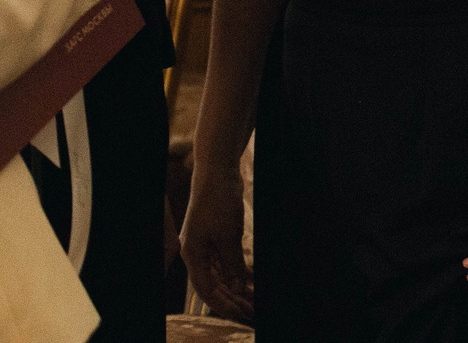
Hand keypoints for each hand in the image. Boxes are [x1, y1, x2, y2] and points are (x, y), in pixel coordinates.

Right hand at [179, 172, 253, 321]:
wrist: (217, 174)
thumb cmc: (218, 202)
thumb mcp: (228, 236)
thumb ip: (231, 263)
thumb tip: (236, 288)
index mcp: (193, 255)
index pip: (206, 290)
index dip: (222, 304)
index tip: (240, 314)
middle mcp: (196, 253)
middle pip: (213, 284)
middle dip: (232, 299)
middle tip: (251, 311)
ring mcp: (206, 245)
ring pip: (221, 274)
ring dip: (237, 287)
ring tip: (253, 299)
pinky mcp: (217, 236)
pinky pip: (227, 260)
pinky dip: (238, 270)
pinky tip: (251, 280)